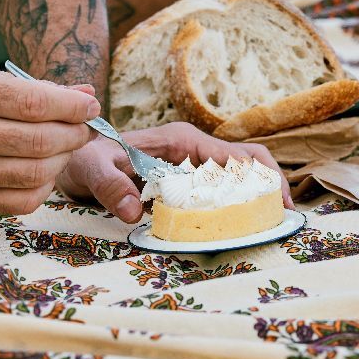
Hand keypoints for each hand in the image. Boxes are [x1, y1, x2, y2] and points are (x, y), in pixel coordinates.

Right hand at [0, 68, 96, 214]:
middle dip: (74, 134)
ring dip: (63, 159)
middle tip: (84, 128)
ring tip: (66, 147)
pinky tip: (44, 170)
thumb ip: (30, 89)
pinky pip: (23, 200)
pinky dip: (44, 185)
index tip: (90, 105)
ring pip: (36, 173)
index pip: (32, 102)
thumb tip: (86, 94)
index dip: (71, 105)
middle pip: (39, 140)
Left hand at [56, 121, 293, 222]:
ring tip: (273, 218)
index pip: (231, 154)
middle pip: (246, 157)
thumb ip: (112, 188)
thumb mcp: (92, 171)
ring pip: (239, 170)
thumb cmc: (84, 159)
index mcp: (179, 140)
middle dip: (270, 180)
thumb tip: (137, 212)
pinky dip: (240, 197)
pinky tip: (245, 219)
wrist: (72, 156)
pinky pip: (222, 183)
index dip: (258, 175)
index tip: (276, 200)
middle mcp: (192, 147)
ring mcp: (192, 160)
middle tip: (285, 212)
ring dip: (259, 190)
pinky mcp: (187, 175)